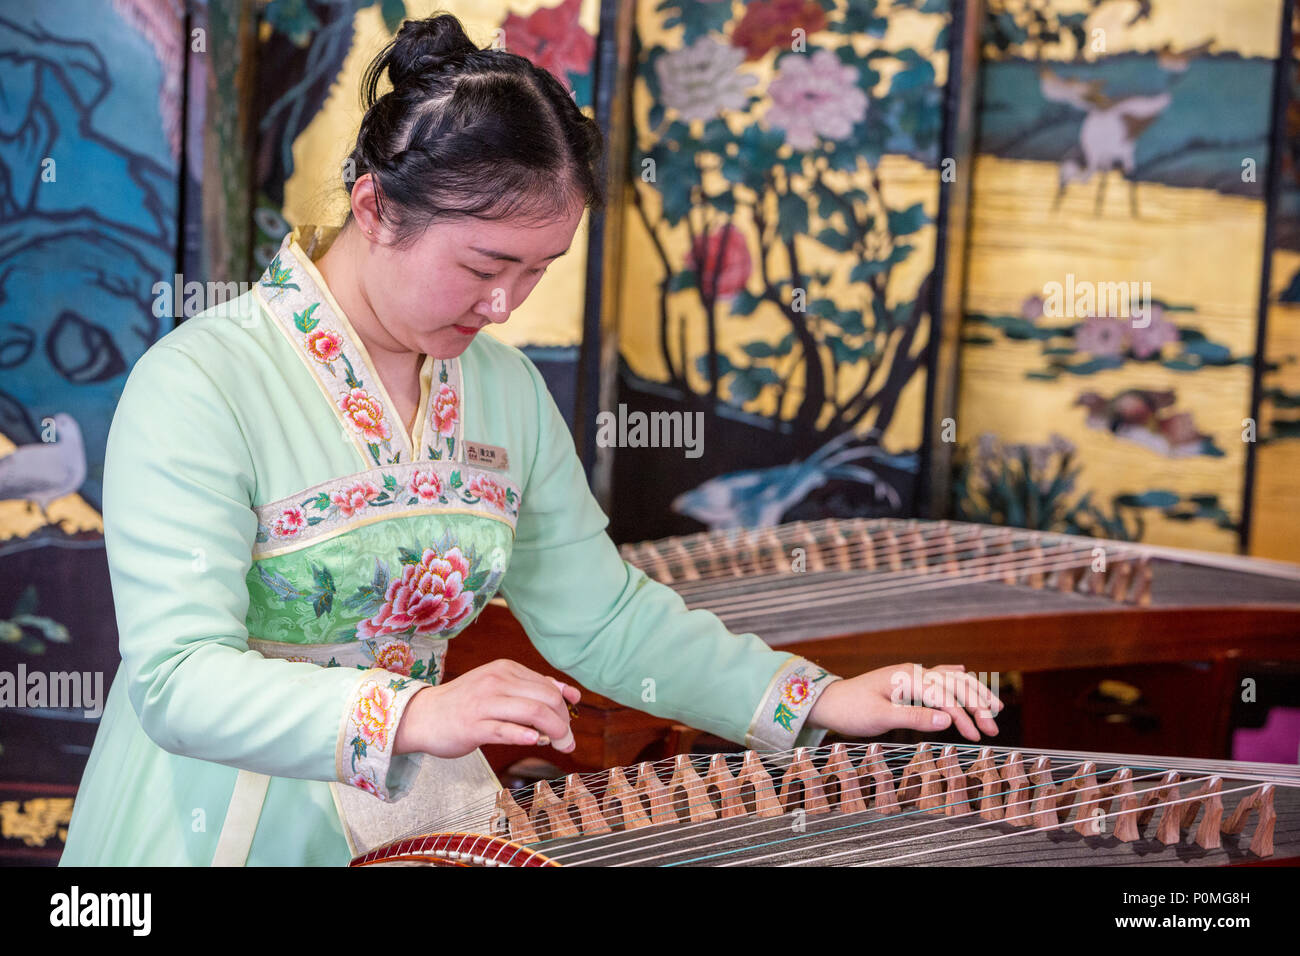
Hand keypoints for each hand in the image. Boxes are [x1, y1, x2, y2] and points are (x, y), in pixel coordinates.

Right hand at [394, 659, 579, 758]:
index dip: (565, 706)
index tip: (569, 722)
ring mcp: (484, 703)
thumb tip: (569, 694)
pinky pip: (506, 730)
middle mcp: (497, 681)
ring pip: (532, 712)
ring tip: (560, 745)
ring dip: (554, 731)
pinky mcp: (473, 726)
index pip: (548, 686)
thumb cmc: (465, 704)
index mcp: (505, 669)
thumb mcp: (498, 687)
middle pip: (546, 699)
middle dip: (563, 722)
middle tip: (566, 740)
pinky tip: (536, 741)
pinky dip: (526, 735)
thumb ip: (530, 688)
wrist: (422, 715)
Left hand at [807, 663, 1001, 741]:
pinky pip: (938, 677)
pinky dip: (954, 678)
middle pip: (954, 684)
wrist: (830, 702)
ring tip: (994, 709)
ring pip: (950, 679)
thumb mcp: (880, 717)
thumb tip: (946, 721)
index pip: (944, 697)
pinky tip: (964, 671)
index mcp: (907, 678)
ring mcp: (911, 675)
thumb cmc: (851, 711)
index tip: (976, 738)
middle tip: (994, 729)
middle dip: (977, 705)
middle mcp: (913, 672)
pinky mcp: (908, 682)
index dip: (963, 717)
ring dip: (972, 694)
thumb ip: (913, 718)